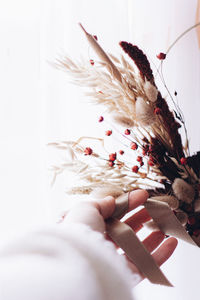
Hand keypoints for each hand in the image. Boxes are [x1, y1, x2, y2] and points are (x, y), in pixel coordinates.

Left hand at [63, 190, 177, 282]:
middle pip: (126, 230)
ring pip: (137, 247)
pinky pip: (147, 265)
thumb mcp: (86, 208)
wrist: (78, 261)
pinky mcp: (127, 276)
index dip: (128, 204)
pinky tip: (171, 242)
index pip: (112, 215)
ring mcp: (115, 261)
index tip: (142, 195)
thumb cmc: (79, 231)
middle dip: (140, 217)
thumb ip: (101, 204)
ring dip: (152, 236)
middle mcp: (102, 246)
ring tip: (163, 223)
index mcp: (90, 230)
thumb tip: (112, 200)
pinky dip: (161, 254)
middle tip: (153, 208)